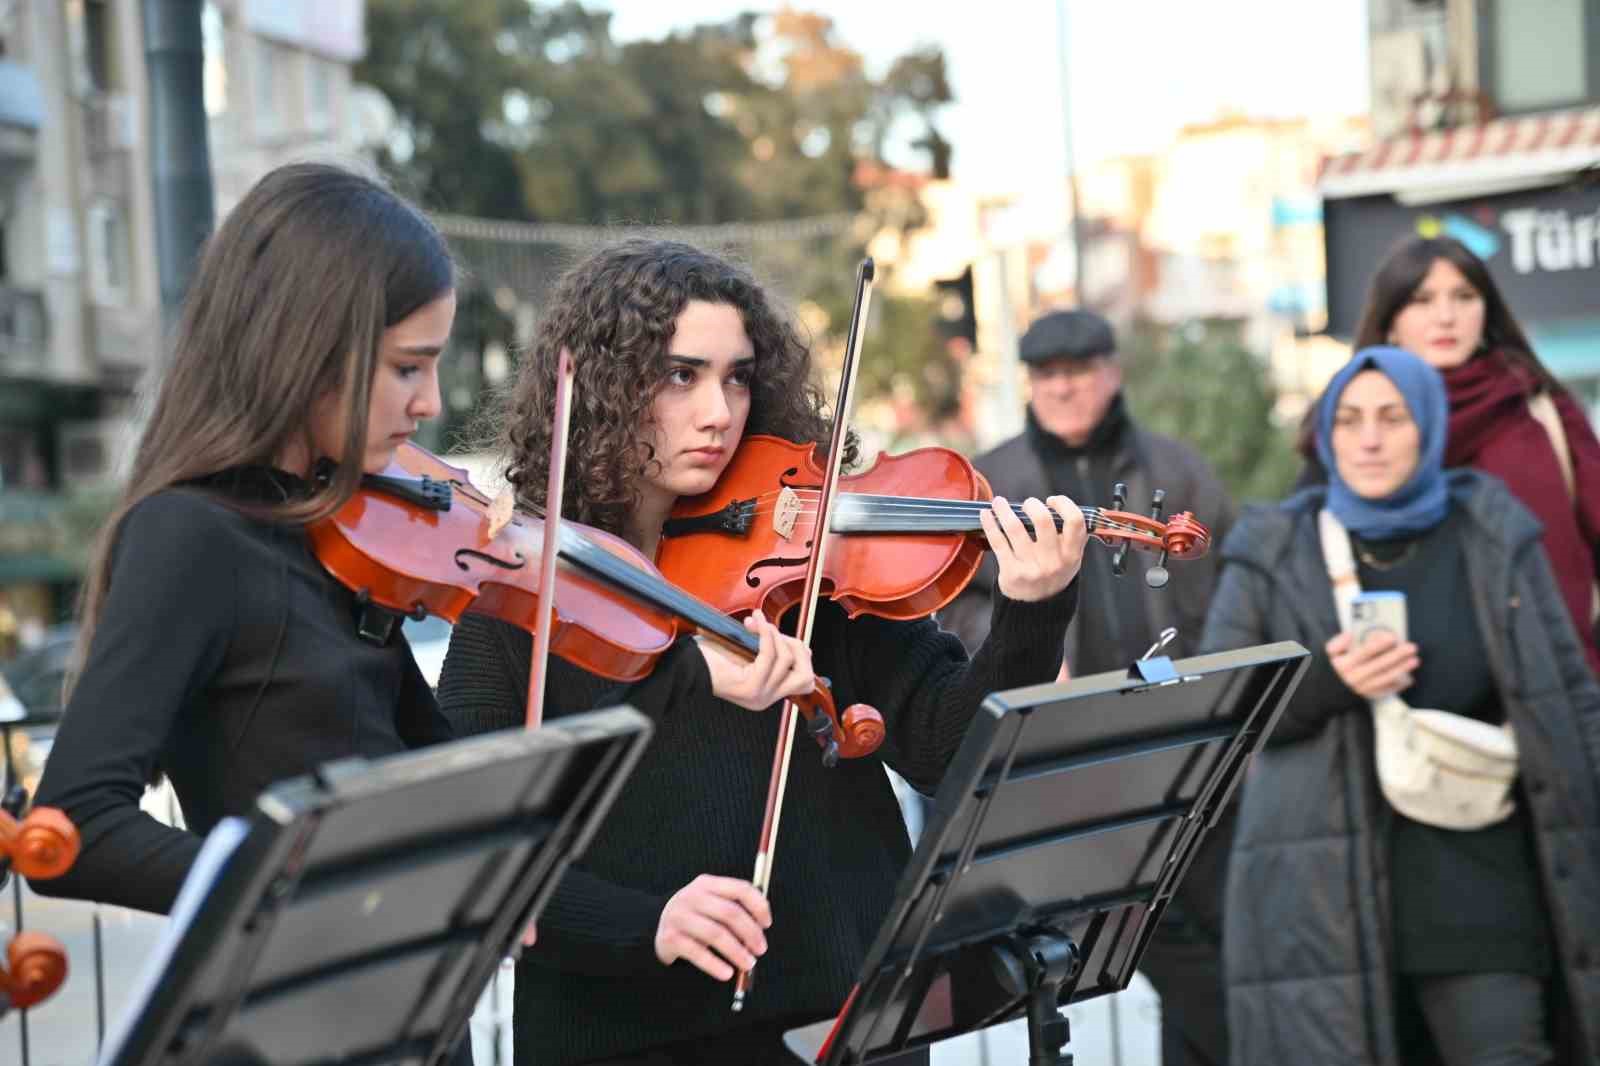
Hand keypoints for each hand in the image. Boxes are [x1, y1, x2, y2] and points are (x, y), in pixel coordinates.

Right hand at [654, 874, 771, 980]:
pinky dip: (715, 965)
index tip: (767, 924)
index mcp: (707, 884)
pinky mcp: (670, 938)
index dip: (758, 906)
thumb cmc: (694, 915)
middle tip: (760, 949)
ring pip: (715, 934)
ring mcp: (679, 916)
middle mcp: (692, 896)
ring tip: (748, 964)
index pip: (740, 889)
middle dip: (750, 933)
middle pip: (729, 913)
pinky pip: (697, 952)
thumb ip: (733, 907)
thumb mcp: (710, 901)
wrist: (654, 923)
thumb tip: (761, 928)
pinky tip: (727, 973)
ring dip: (736, 951)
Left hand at [696, 613, 815, 710]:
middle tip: (775, 631)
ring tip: (757, 623)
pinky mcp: (750, 688)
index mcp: (767, 693)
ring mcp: (760, 696)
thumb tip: (801, 646)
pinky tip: (755, 624)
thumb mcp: (752, 653)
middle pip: (805, 677)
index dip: (802, 656)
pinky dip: (765, 634)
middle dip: (796, 648)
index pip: (805, 681)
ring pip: (786, 660)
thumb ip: (775, 652)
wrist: (686, 663)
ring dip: (774, 634)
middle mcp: (766, 699)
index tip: (784, 636)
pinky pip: (769, 655)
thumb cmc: (712, 655)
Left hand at [980, 495, 1086, 602]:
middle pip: (1043, 520)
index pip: (1075, 521)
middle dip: (1032, 505)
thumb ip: (1071, 536)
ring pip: (1015, 528)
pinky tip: (986, 515)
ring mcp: (1031, 567)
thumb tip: (1058, 505)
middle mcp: (1053, 561)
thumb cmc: (1053, 575)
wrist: (1037, 608)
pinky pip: (998, 541)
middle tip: (1027, 504)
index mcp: (1071, 554)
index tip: (1052, 500)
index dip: (1063, 504)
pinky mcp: (1011, 572)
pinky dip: (990, 524)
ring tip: (999, 502)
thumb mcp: (1071, 559)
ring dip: (1004, 510)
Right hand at [1325, 630, 1419, 698]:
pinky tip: (1409, 678)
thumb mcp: (1329, 653)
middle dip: (1397, 656)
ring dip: (1402, 669)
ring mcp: (1363, 687)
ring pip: (1385, 678)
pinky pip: (1387, 690)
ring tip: (1414, 661)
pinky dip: (1399, 685)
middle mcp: (1355, 677)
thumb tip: (1349, 635)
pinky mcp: (1369, 695)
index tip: (1392, 637)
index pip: (1364, 653)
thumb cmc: (1334, 667)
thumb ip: (1338, 642)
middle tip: (1411, 648)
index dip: (1379, 645)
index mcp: (1345, 664)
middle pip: (1379, 665)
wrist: (1329, 691)